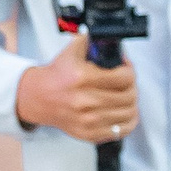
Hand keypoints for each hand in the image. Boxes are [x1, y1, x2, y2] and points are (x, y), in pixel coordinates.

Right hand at [16, 32, 140, 144]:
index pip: (124, 78)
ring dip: (132, 103)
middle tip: (127, 82)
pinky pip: (121, 130)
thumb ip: (90, 41)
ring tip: (126, 96)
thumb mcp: (71, 52)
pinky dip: (129, 121)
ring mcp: (88, 120)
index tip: (126, 68)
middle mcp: (85, 101)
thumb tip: (109, 36)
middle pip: (129, 96)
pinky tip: (125, 112)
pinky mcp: (90, 134)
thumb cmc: (57, 76)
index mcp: (82, 78)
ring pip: (129, 113)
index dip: (130, 70)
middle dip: (132, 86)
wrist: (38, 97)